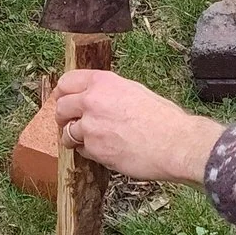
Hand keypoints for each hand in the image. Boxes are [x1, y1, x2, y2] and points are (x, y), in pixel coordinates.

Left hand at [50, 70, 221, 186]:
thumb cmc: (164, 118)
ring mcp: (90, 127)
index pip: (66, 82)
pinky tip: (104, 151)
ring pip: (67, 132)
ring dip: (73, 138)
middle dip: (62, 117)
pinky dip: (89, 152)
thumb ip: (109, 92)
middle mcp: (91, 101)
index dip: (62, 93)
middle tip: (68, 123)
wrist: (175, 143)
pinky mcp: (95, 150)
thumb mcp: (135, 91)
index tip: (62, 100)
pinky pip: (82, 150)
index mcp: (102, 82)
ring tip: (86, 142)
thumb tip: (96, 97)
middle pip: (60, 107)